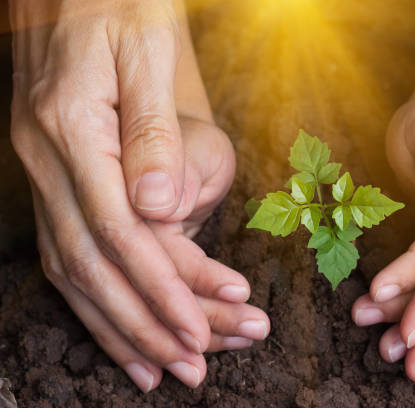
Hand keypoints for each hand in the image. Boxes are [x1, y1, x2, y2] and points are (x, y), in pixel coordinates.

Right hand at [10, 0, 268, 391]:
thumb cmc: (117, 4)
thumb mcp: (144, 50)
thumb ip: (149, 131)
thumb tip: (161, 208)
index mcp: (73, 130)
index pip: (121, 232)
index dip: (162, 288)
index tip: (201, 330)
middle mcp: (47, 162)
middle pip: (96, 266)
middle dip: (146, 324)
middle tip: (193, 368)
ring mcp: (42, 172)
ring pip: (74, 270)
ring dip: (119, 325)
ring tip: (161, 368)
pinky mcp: (52, 177)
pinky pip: (65, 250)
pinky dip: (93, 297)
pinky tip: (118, 325)